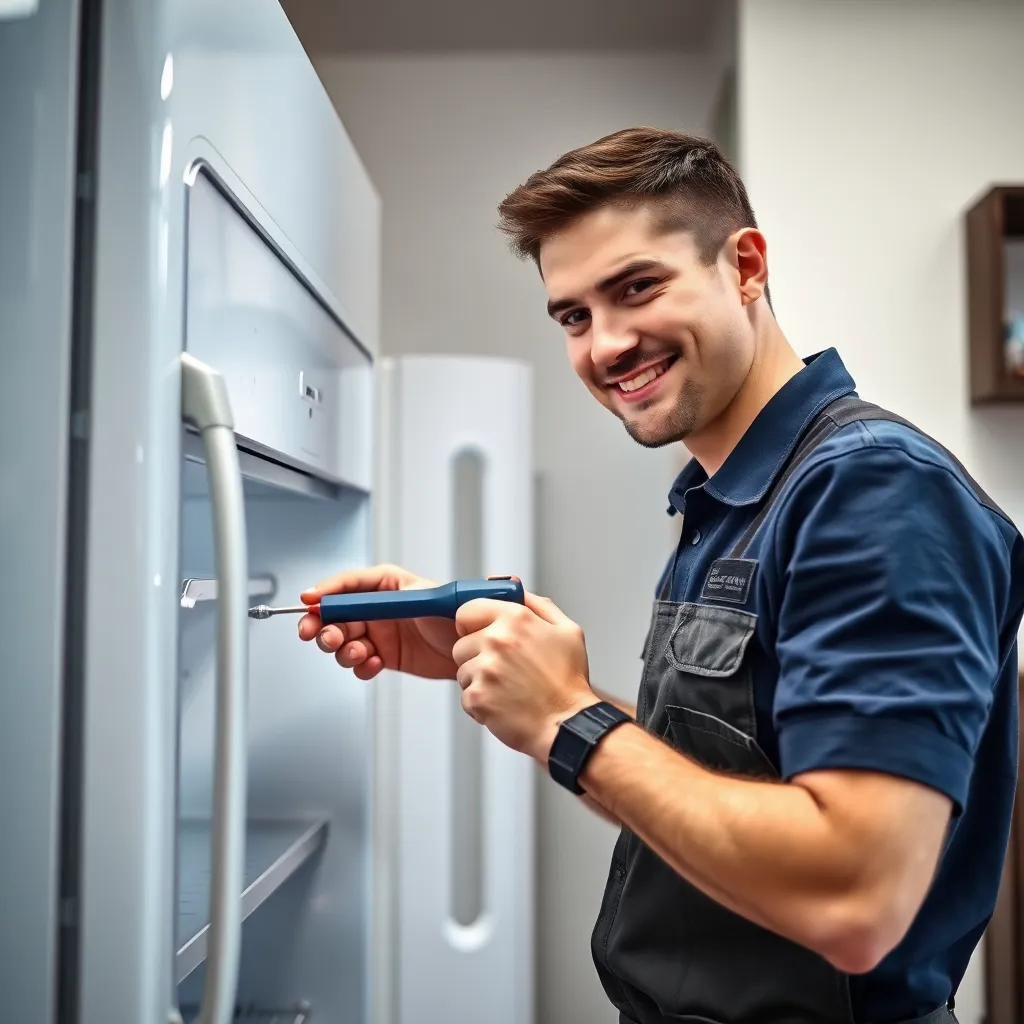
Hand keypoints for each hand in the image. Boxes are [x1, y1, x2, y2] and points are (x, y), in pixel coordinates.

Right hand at [298, 564, 458, 679]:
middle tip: (325, 636)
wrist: (472, 651)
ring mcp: (379, 634)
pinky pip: (359, 663)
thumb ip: (387, 596)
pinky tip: (372, 664)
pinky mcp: (384, 657)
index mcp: (385, 586)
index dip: (327, 591)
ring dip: (342, 649)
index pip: (348, 584)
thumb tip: (355, 594)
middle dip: (323, 625)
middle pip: (336, 615)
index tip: (310, 600)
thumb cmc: (456, 616)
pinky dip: (360, 666)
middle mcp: (377, 609)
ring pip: (342, 641)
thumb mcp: (423, 597)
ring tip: (358, 652)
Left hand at [451, 591, 597, 762]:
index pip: (467, 611)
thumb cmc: (568, 681)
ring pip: (463, 671)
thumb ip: (538, 604)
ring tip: (508, 688)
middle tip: (505, 670)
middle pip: (461, 644)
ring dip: (479, 681)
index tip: (482, 635)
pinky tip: (505, 704)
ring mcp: (485, 669)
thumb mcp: (567, 630)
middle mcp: (497, 640)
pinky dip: (481, 703)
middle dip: (477, 656)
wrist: (568, 725)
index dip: (473, 625)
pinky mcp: (477, 697)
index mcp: (516, 619)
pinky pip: (466, 696)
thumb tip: (515, 587)